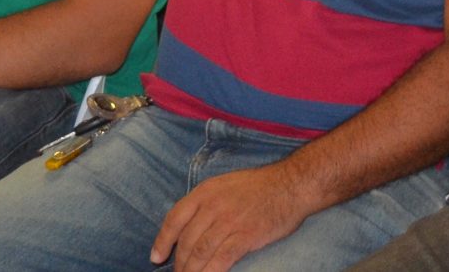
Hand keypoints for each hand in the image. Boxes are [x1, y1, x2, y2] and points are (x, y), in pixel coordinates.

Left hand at [151, 164, 312, 271]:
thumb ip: (207, 203)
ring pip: (200, 253)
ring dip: (192, 271)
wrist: (292, 184)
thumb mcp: (226, 184)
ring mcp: (229, 221)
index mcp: (206, 191)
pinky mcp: (245, 236)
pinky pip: (220, 260)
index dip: (163, 241)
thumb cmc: (261, 187)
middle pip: (186, 241)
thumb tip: (189, 227)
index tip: (156, 257)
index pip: (174, 218)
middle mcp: (213, 206)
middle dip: (179, 262)